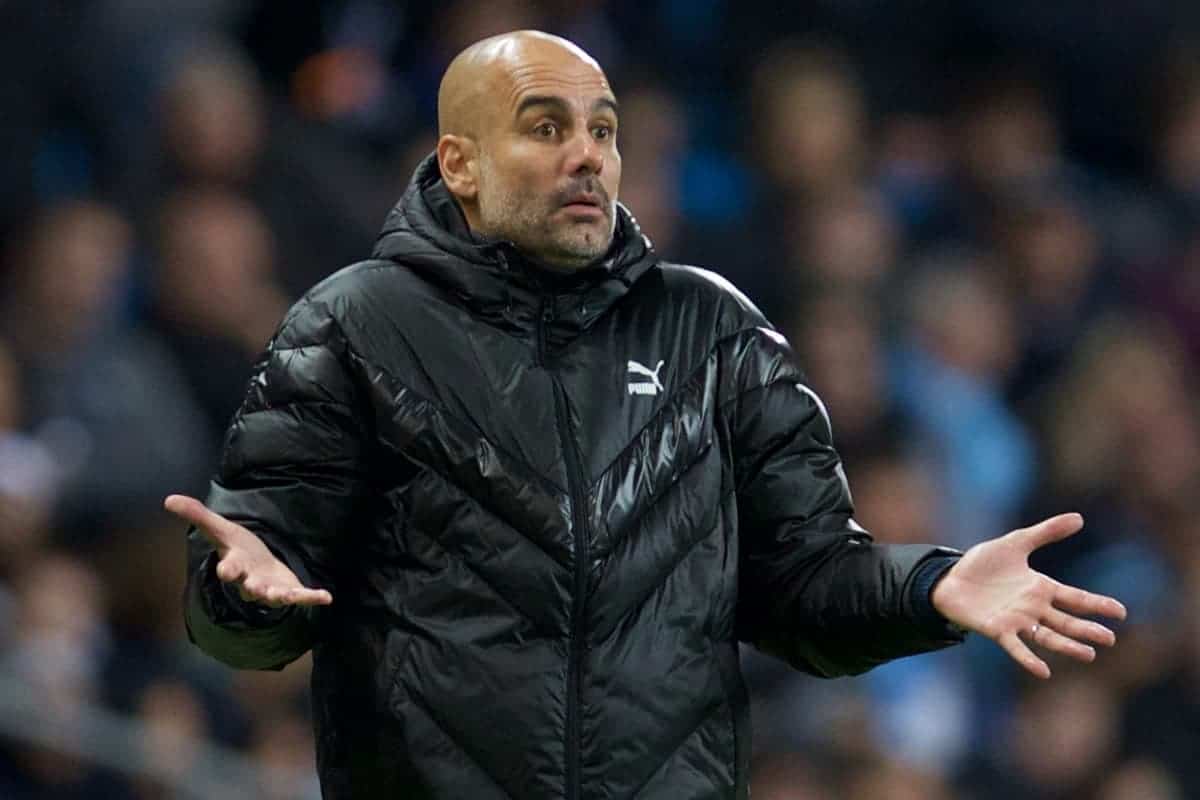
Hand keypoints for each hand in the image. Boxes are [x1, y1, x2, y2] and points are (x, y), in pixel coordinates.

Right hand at [165, 494, 332, 607]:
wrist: (259, 565)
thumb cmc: (239, 548)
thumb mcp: (221, 529)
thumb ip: (198, 516)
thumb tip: (169, 499)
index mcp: (236, 566)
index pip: (229, 569)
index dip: (227, 570)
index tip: (225, 570)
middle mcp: (251, 582)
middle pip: (250, 588)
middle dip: (253, 588)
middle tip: (255, 588)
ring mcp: (271, 589)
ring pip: (273, 597)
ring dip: (279, 597)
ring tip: (287, 596)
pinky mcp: (290, 590)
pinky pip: (301, 597)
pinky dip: (312, 598)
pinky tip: (326, 597)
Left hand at [931, 513, 1124, 678]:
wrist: (949, 578)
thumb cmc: (983, 563)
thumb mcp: (1016, 542)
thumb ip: (1045, 532)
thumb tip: (1079, 518)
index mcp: (1041, 588)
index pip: (1075, 598)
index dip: (1097, 604)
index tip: (1121, 611)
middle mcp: (1033, 608)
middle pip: (1066, 621)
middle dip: (1087, 630)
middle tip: (1109, 639)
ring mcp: (1016, 621)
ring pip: (1048, 636)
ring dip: (1067, 646)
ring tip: (1089, 654)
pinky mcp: (997, 630)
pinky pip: (1016, 647)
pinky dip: (1029, 659)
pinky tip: (1043, 671)